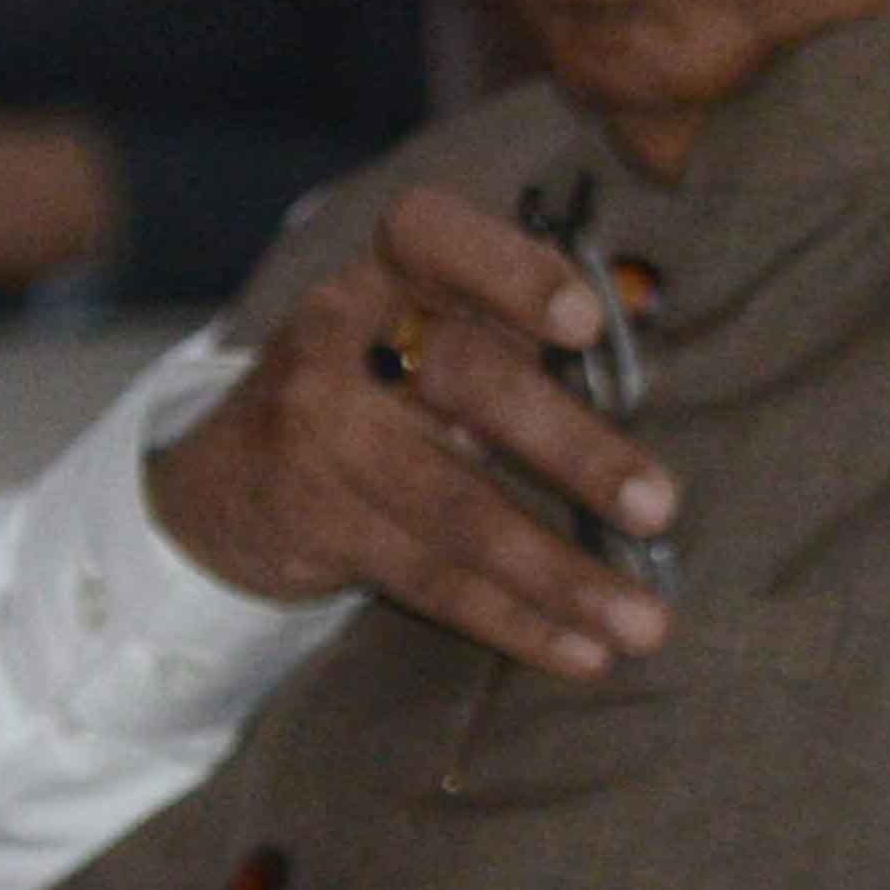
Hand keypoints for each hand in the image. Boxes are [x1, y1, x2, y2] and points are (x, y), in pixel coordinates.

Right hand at [141, 184, 674, 677]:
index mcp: (388, 273)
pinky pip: (430, 577)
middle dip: (572, 448)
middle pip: (466, 381)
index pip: (432, 236)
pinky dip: (515, 621)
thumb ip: (518, 327)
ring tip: (647, 623)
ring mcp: (320, 431)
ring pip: (454, 506)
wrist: (228, 480)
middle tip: (661, 507)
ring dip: (559, 573)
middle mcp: (344, 339)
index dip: (509, 271)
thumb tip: (647, 334)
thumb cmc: (382, 390)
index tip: (586, 320)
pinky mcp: (314, 520)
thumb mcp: (426, 329)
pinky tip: (584, 652)